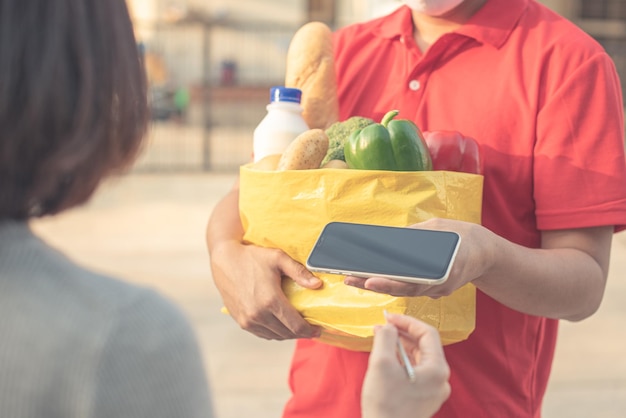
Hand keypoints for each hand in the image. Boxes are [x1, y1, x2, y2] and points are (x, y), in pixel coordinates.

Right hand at [210, 240, 322, 339]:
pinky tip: (281, 325)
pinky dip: (275, 333)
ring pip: (276, 336)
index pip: (296, 326)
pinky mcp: (241, 322)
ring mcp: (248, 320)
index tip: (319, 329)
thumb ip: (299, 272)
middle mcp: (258, 314)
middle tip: (311, 328)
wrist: (225, 261)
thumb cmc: (252, 257)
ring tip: (298, 327)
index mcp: (270, 300)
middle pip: (287, 333)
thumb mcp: (278, 258)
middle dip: (302, 333)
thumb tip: (317, 285)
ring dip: (289, 334)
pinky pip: (263, 334)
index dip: (310, 330)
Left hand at [344, 218, 495, 296]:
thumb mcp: (438, 229)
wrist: (488, 253)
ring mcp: (435, 291)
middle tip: (350, 279)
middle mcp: (437, 286)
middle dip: (373, 284)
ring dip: (378, 285)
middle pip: (400, 288)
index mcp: (441, 272)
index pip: (409, 281)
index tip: (368, 280)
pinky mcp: (434, 290)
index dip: (387, 282)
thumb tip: (388, 238)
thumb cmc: (462, 237)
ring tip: (353, 278)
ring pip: (402, 291)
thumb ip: (415, 236)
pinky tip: (371, 277)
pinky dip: (391, 284)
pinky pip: (410, 288)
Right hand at [362, 313, 449, 417]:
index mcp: (437, 369)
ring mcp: (433, 391)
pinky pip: (416, 373)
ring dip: (401, 348)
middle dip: (402, 334)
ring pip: (419, 360)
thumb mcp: (382, 364)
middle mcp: (440, 380)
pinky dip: (402, 362)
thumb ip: (386, 338)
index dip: (407, 321)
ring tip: (381, 342)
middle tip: (382, 328)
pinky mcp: (424, 399)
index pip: (427, 333)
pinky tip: (387, 361)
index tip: (388, 317)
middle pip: (424, 346)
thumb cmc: (385, 402)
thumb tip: (387, 326)